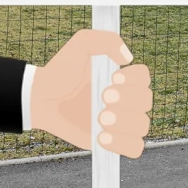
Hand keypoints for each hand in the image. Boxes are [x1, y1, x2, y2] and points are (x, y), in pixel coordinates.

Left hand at [29, 29, 151, 157]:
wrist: (41, 98)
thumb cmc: (61, 70)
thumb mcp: (81, 44)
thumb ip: (106, 39)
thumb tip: (127, 57)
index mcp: (124, 78)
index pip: (144, 78)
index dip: (134, 79)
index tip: (112, 77)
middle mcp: (127, 100)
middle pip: (146, 102)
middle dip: (127, 101)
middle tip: (102, 97)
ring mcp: (120, 122)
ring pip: (142, 126)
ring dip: (124, 122)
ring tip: (100, 119)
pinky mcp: (111, 141)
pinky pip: (134, 148)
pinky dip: (123, 144)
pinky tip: (102, 137)